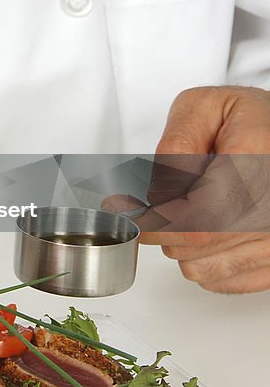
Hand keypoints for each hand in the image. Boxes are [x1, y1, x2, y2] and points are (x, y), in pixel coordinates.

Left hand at [106, 87, 269, 292]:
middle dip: (162, 227)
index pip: (198, 215)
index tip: (131, 213)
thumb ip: (178, 141)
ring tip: (188, 212)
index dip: (157, 219)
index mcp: (255, 162)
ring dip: (181, 246)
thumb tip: (160, 190)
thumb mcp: (204, 107)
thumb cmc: (248, 119)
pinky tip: (206, 233)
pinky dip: (203, 261)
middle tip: (154, 208)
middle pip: (196, 242)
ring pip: (203, 266)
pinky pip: (223, 280)